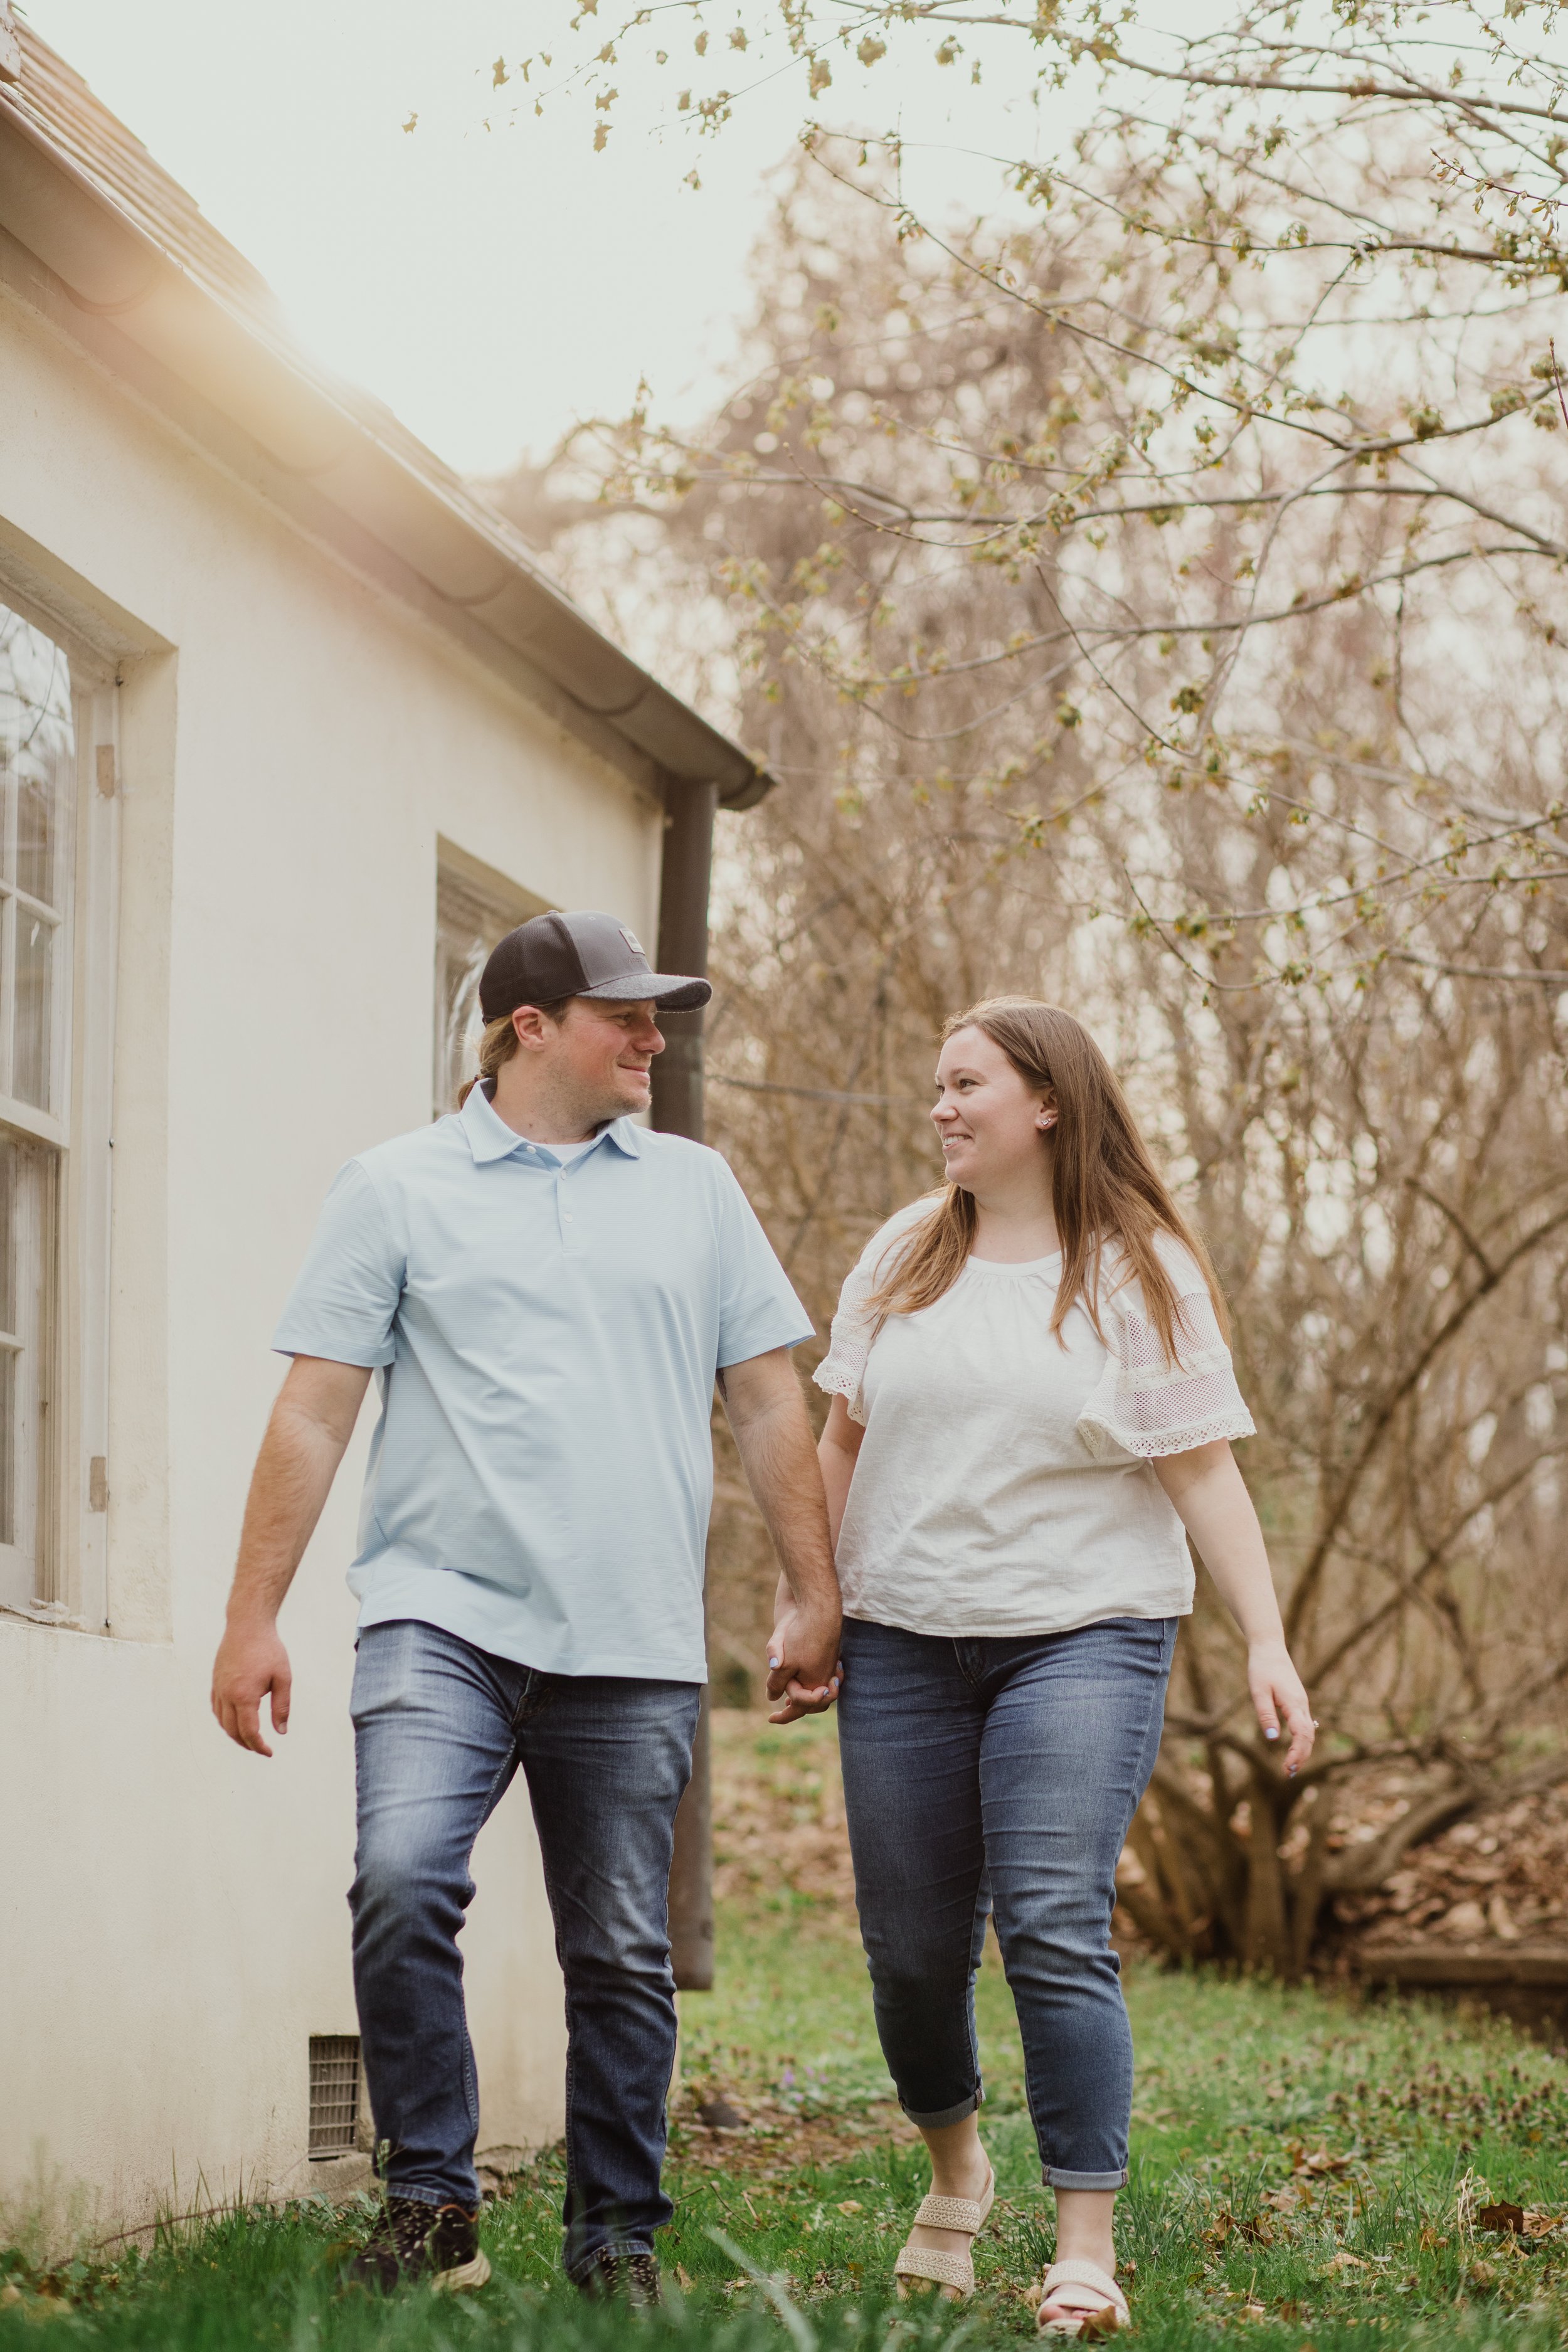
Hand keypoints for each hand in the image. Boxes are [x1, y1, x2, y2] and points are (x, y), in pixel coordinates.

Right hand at [212, 1615, 291, 1756]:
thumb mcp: (282, 1678)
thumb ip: (281, 1707)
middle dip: (246, 1744)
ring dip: (234, 1734)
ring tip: (249, 1739)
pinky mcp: (215, 1681)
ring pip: (222, 1721)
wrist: (247, 1625)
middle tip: (260, 1749)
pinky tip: (235, 1721)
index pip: (249, 1731)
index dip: (259, 1746)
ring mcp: (218, 1688)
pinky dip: (225, 1720)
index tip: (269, 1752)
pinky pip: (216, 1708)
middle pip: (232, 1731)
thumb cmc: (268, 1649)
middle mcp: (226, 1695)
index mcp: (243, 1696)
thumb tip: (280, 1732)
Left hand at [765, 1597, 842, 1725]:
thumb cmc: (801, 1638)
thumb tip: (771, 1698)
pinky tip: (803, 1679)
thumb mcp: (783, 1664)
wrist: (819, 1611)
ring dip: (807, 1699)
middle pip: (814, 1705)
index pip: (799, 1708)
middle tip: (782, 1713)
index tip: (771, 1719)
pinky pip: (823, 1678)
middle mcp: (825, 1680)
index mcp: (814, 1685)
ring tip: (792, 1699)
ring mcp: (830, 1668)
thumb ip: (776, 1683)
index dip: (784, 1716)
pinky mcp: (830, 1657)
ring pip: (820, 1692)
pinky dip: (813, 1685)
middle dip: (798, 1710)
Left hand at [1248, 1635, 1313, 1774]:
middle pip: (1309, 1737)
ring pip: (1309, 1732)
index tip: (1287, 1767)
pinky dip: (1301, 1740)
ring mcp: (1302, 1703)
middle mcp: (1302, 1705)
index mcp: (1294, 1703)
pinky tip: (1294, 1750)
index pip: (1302, 1734)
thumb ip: (1265, 1715)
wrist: (1269, 1648)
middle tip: (1287, 1773)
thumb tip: (1272, 1739)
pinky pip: (1305, 1725)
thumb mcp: (1258, 1691)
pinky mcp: (1298, 1702)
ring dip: (1302, 1751)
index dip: (1297, 1753)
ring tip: (1290, 1767)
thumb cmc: (1261, 1668)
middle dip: (1301, 1757)